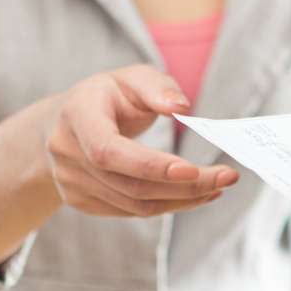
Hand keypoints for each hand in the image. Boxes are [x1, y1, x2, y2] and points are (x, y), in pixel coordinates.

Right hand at [44, 65, 238, 216]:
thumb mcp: (130, 78)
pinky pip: (132, 212)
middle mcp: (67, 153)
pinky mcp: (82, 202)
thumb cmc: (106, 97)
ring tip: (217, 187)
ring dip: (182, 200)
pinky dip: (167, 205)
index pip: (109, 151)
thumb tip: (181, 107)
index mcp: (77, 116)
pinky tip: (194, 195)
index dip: (149, 165)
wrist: (63, 123)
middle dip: (185, 186)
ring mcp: (71, 182)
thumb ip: (156, 87)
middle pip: (131, 185)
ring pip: (135, 205)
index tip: (192, 169)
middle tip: (226, 177)